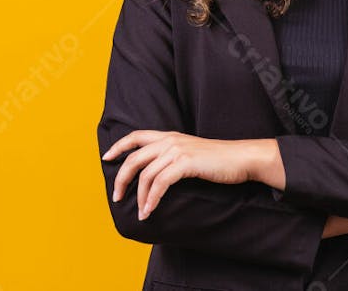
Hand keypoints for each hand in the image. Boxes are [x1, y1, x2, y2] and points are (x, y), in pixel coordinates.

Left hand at [102, 130, 251, 220]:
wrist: (241, 158)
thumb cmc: (218, 160)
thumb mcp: (190, 153)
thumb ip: (172, 157)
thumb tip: (156, 174)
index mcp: (169, 136)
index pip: (136, 136)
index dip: (119, 146)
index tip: (107, 158)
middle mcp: (170, 140)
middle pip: (134, 158)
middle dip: (121, 179)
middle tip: (117, 197)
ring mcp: (177, 151)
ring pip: (145, 175)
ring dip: (139, 197)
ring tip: (141, 211)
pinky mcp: (185, 163)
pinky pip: (160, 183)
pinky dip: (152, 200)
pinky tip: (150, 211)